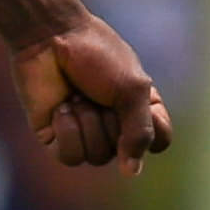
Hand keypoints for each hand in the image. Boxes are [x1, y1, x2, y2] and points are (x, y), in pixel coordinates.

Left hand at [15, 15, 172, 173]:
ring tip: (76, 97)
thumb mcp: (132, 89)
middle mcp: (114, 124)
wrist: (49, 37)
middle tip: (96, 91)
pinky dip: (67, 131)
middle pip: (125, 151)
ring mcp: (85, 131)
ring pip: (97, 156)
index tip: (138, 97)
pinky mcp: (56, 136)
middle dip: (110, 119)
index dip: (151, 128)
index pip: (159, 142)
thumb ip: (140, 132)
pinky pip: (70, 157)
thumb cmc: (97, 56)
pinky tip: (61, 108)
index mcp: (140, 108)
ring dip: (88, 123)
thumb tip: (131, 172)